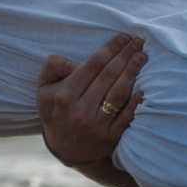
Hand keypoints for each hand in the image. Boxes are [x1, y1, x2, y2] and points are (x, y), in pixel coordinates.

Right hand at [37, 33, 145, 165]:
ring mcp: (96, 126)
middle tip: (138, 42)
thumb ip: (53, 67)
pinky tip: (142, 89)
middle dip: (125, 56)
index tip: (123, 38)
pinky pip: (125, 117)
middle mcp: (80, 111)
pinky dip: (134, 103)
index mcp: (64, 96)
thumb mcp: (44, 89)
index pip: (92, 66)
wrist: (65, 148)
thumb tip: (73, 62)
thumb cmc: (56, 110)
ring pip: (118, 95)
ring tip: (142, 57)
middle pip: (108, 77)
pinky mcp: (109, 138)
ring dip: (132, 73)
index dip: (109, 49)